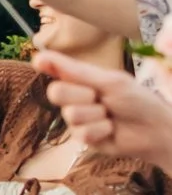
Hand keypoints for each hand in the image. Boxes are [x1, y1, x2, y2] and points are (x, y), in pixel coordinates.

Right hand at [32, 48, 171, 173]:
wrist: (154, 130)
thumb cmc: (137, 101)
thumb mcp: (109, 82)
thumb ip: (75, 72)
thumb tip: (40, 56)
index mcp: (82, 80)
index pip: (56, 69)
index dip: (47, 65)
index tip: (39, 61)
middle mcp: (75, 98)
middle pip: (56, 93)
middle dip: (81, 95)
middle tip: (100, 98)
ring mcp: (77, 119)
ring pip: (71, 115)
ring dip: (96, 115)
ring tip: (111, 116)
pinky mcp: (82, 138)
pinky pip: (82, 132)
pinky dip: (101, 130)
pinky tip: (111, 130)